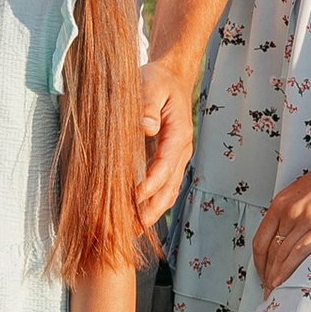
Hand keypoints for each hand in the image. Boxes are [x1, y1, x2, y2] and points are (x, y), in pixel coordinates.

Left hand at [134, 56, 194, 227]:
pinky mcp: (167, 163)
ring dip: (150, 214)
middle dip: (151, 211)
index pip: (166, 165)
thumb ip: (146, 105)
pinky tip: (134, 220)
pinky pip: (162, 189)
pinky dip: (150, 206)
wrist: (170, 78)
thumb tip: (145, 127)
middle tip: (130, 229)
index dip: (151, 184)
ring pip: (167, 194)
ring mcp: (176, 160)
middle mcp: (181, 151)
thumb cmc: (158, 81)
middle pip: (169, 188)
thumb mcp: (150, 85)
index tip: (135, 198)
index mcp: (179, 134)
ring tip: (129, 233)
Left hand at [250, 132, 310, 296]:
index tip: (262, 276)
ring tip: (273, 297)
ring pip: (280, 255)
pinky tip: (283, 284)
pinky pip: (298, 253)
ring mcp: (305, 217)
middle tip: (266, 295)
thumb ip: (298, 211)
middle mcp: (288, 210)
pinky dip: (287, 271)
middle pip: (267, 251)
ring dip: (274, 278)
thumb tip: (296, 233)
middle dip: (264, 275)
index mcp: (282, 202)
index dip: (259, 262)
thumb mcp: (308, 192)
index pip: (261, 239)